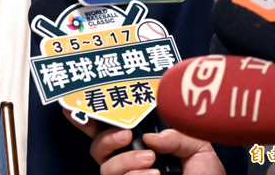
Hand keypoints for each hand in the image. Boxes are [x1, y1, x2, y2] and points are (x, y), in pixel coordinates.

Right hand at [65, 109, 224, 174]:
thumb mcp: (199, 148)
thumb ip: (176, 134)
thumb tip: (150, 136)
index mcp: (144, 144)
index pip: (111, 128)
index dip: (89, 116)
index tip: (76, 105)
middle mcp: (131, 161)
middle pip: (97, 146)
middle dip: (105, 137)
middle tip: (125, 134)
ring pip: (105, 166)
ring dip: (125, 161)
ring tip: (150, 160)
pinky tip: (155, 174)